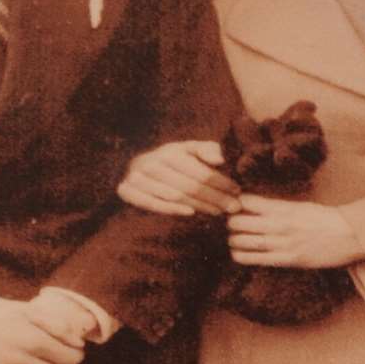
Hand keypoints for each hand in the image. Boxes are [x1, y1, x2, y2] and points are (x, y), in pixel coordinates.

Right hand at [118, 139, 238, 215]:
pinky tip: (191, 212)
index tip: (237, 190)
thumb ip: (206, 150)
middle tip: (234, 207)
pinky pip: (152, 203)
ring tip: (219, 211)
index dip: (220, 181)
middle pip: (189, 185)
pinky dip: (171, 208)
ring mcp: (138, 178)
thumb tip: (220, 159)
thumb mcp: (187, 150)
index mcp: (169, 152)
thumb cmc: (171, 161)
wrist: (138, 168)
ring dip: (199, 205)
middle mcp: (152, 163)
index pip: (199, 171)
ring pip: (174, 196)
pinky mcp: (127, 192)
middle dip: (215, 197)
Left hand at [227, 193, 364, 269]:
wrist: (348, 234)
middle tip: (230, 224)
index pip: (246, 201)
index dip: (234, 203)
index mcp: (282, 207)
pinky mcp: (286, 259)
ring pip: (242, 241)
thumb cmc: (325, 218)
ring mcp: (281, 243)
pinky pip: (255, 259)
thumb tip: (254, 206)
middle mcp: (278, 224)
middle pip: (238, 221)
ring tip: (233, 239)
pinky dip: (241, 256)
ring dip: (233, 240)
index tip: (231, 206)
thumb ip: (278, 207)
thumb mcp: (300, 206)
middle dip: (229, 222)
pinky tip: (237, 254)